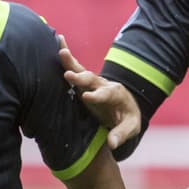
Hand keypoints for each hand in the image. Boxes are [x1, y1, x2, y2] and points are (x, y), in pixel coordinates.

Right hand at [58, 35, 142, 149]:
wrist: (126, 107)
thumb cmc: (128, 118)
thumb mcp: (131, 127)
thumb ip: (121, 134)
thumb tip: (111, 144)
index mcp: (115, 95)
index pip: (105, 95)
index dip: (96, 96)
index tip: (86, 97)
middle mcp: (103, 85)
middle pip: (92, 80)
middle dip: (80, 78)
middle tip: (68, 75)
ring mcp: (93, 83)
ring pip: (81, 71)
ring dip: (71, 63)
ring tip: (61, 51)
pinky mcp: (84, 83)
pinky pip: (75, 69)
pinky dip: (67, 58)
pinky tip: (58, 43)